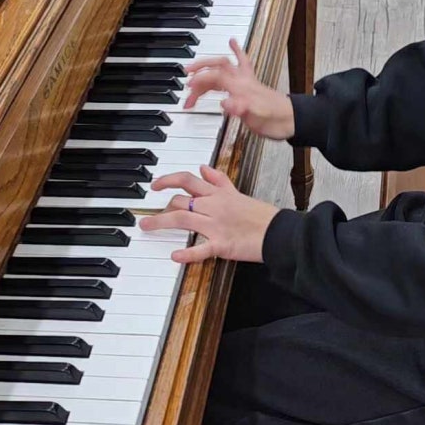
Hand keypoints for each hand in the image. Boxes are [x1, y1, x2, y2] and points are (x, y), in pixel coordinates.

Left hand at [139, 165, 278, 263]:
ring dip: (161, 222)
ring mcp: (217, 226)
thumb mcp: (239, 192)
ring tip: (146, 227)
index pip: (188, 180)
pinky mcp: (222, 245)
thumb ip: (219, 180)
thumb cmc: (261, 215)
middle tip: (148, 216)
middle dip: (160, 207)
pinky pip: (201, 248)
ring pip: (183, 219)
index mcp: (218, 194)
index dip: (168, 180)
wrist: (278, 232)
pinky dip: (187, 253)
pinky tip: (175, 256)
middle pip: (180, 201)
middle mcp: (214, 207)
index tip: (156, 185)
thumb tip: (203, 168)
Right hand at [184, 38, 294, 139]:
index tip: (189, 87)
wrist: (292, 120)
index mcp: (242, 87)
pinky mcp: (250, 85)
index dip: (201, 80)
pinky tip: (233, 43)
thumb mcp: (256, 118)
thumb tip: (225, 103)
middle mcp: (243, 81)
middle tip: (186, 74)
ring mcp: (247, 82)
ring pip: (223, 68)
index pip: (215, 77)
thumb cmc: (276, 119)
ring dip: (208, 71)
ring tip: (195, 78)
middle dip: (200, 68)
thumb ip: (240, 109)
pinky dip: (236, 52)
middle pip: (218, 67)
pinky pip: (241, 64)